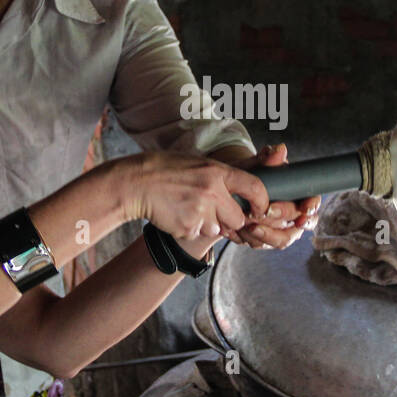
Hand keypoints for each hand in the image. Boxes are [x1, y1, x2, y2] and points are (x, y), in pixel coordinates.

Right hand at [123, 151, 268, 240]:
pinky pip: (197, 235)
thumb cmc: (165, 169)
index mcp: (217, 172)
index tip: (259, 208)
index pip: (255, 187)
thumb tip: (244, 186)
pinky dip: (189, 229)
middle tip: (211, 210)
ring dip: (206, 225)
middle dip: (229, 220)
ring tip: (187, 207)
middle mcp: (212, 192)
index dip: (261, 201)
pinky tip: (176, 213)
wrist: (135, 183)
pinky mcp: (187, 227)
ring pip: (216, 230)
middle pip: (237, 219)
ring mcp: (200, 211)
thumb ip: (221, 175)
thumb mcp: (197, 162)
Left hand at [222, 144, 320, 249]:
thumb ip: (268, 158)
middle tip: (265, 212)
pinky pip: (264, 244)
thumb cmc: (251, 175)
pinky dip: (252, 239)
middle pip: (299, 223)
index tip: (304, 209)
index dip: (311, 207)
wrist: (233, 189)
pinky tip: (240, 231)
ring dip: (266, 235)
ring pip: (282, 239)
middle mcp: (295, 213)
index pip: (313, 202)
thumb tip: (279, 149)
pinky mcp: (267, 238)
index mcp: (299, 193)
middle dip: (282, 218)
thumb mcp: (257, 165)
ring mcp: (282, 228)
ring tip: (249, 226)